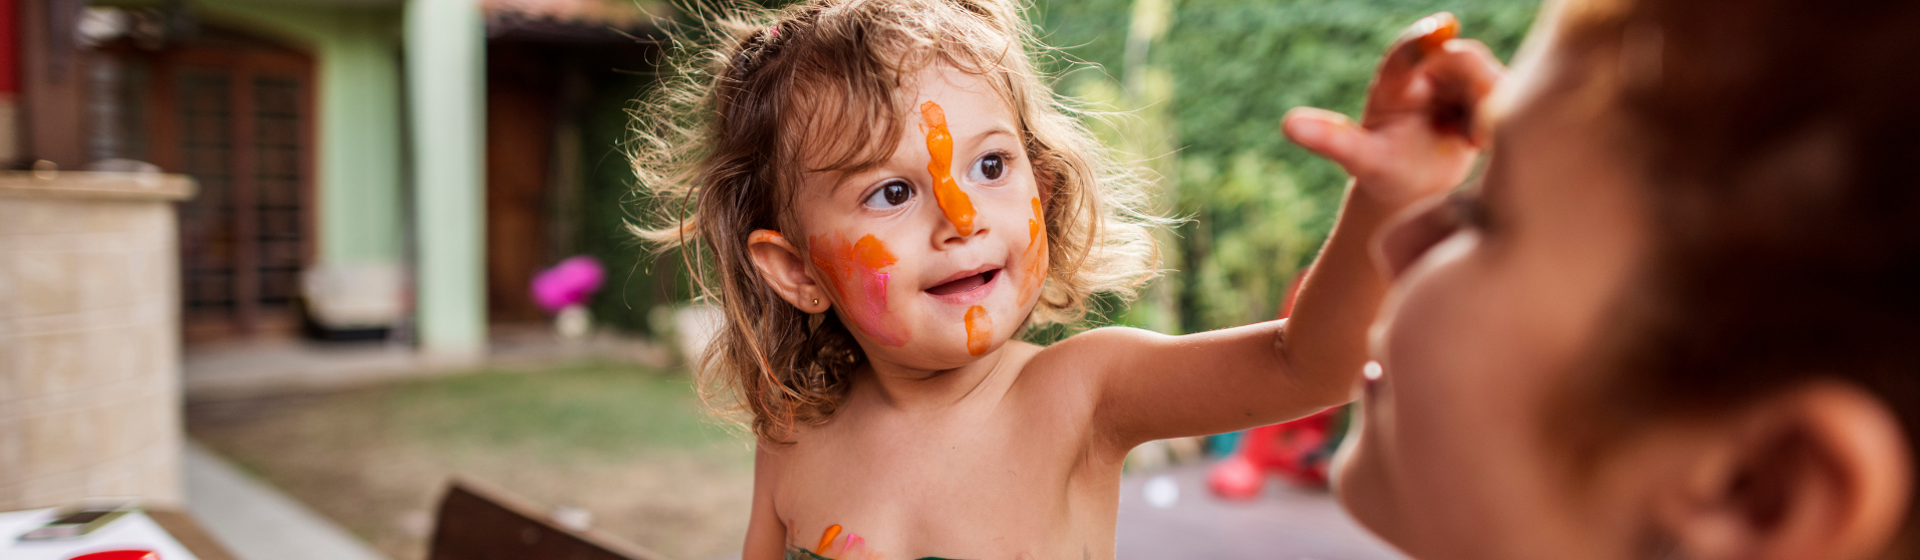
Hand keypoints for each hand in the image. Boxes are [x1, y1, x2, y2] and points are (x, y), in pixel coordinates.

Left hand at [1282, 13, 1504, 207]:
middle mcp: (1426, 76)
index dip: (1423, 39)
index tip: (1445, 28)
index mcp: (1392, 83)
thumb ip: (1330, 138)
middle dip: (1474, 83)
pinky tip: (1482, 143)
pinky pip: (1504, 94)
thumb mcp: (1360, 159)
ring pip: (1487, 76)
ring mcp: (1456, 84)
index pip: (1407, 54)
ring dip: (1490, 103)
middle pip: (1460, 60)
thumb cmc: (1383, 172)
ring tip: (1476, 143)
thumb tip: (1287, 124)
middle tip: (1477, 134)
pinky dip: (1500, 115)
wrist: (1414, 187)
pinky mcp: (1482, 97)